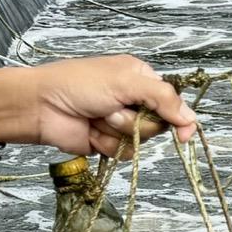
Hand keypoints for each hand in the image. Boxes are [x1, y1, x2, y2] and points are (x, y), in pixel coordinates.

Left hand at [11, 56, 197, 158]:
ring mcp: (120, 123)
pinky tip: (90, 131)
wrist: (41, 106)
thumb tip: (191, 118)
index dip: (178, 117)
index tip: (185, 133)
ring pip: (140, 141)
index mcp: (140, 78)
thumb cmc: (77, 84)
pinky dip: (107, 143)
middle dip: (135, 120)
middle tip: (112, 108)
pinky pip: (123, 153)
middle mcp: (133, 100)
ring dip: (117, 130)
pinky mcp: (107, 143)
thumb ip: (162, 98)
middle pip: (158, 124)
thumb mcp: (125, 81)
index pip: (172, 102)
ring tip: (96, 116)